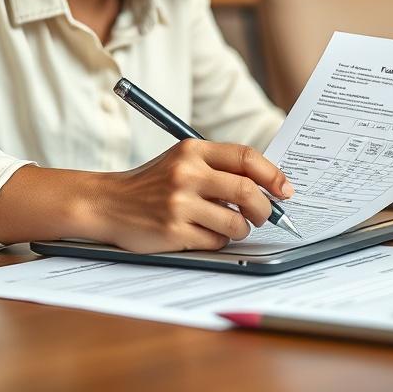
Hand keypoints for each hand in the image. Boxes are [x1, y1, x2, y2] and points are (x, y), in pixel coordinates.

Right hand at [81, 140, 294, 251]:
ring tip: (227, 225)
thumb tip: (268, 187)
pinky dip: (218, 240)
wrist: (108, 202)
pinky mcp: (173, 232)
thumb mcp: (182, 161)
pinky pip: (216, 241)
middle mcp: (186, 173)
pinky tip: (203, 233)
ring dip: (241, 228)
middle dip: (264, 208)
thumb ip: (220, 167)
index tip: (285, 190)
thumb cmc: (153, 183)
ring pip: (236, 222)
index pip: (246, 157)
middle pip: (247, 190)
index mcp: (192, 150)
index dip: (272, 175)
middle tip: (264, 215)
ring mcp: (179, 204)